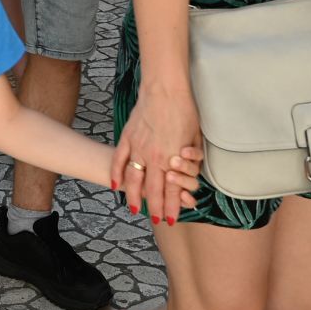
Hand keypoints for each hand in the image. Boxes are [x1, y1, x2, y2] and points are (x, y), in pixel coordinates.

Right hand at [111, 84, 204, 224]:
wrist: (166, 90)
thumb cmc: (184, 111)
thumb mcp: (195, 137)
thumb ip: (192, 158)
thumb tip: (192, 171)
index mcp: (172, 158)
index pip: (172, 190)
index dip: (173, 207)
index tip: (172, 219)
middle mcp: (154, 157)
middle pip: (153, 190)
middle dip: (156, 208)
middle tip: (157, 219)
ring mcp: (138, 148)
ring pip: (133, 180)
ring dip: (134, 197)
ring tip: (134, 210)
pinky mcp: (127, 137)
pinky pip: (119, 160)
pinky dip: (116, 174)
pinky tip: (115, 186)